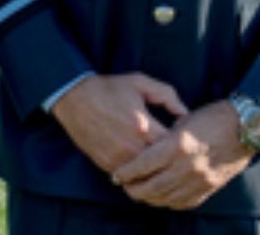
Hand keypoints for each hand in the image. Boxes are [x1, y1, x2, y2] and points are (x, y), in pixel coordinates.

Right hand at [50, 73, 186, 174]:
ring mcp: (118, 158)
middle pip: (162, 164)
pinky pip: (129, 176)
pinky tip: (139, 162)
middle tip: (170, 151)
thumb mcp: (141, 82)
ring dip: (152, 168)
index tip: (180, 138)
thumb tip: (185, 113)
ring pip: (146, 174)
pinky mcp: (107, 164)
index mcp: (144, 126)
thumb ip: (167, 95)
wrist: (75, 98)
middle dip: (168, 158)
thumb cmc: (110, 89)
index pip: (174, 146)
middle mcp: (132, 146)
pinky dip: (136, 171)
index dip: (180, 143)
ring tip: (156, 157)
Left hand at [111, 101, 253, 210]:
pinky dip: (169, 201)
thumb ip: (164, 136)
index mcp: (178, 145)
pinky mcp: (209, 188)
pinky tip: (161, 196)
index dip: (126, 172)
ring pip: (166, 198)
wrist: (245, 129)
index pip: (143, 165)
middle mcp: (187, 166)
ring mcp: (200, 180)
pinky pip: (184, 202)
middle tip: (125, 186)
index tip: (116, 175)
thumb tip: (147, 149)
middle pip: (151, 187)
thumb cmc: (212, 117)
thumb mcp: (183, 119)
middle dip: (134, 189)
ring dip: (149, 198)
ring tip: (140, 192)